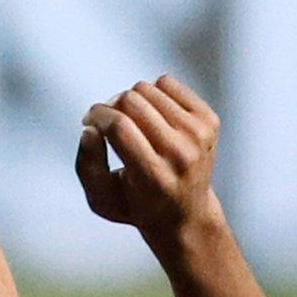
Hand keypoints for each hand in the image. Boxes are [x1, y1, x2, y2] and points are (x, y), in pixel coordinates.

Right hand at [75, 75, 223, 245]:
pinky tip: (151, 115)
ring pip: (148, 88)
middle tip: (107, 122)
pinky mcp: (209, 120)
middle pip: (132, 101)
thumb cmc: (136, 204)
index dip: (96, 115)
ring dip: (130, 100)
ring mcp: (199, 134)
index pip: (119, 127)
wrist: (184, 213)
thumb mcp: (100, 198)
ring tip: (130, 121)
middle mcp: (181, 153)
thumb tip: (89, 128)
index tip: (89, 121)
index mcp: (153, 176)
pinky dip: (152, 93)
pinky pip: (167, 83)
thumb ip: (87, 164)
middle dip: (110, 106)